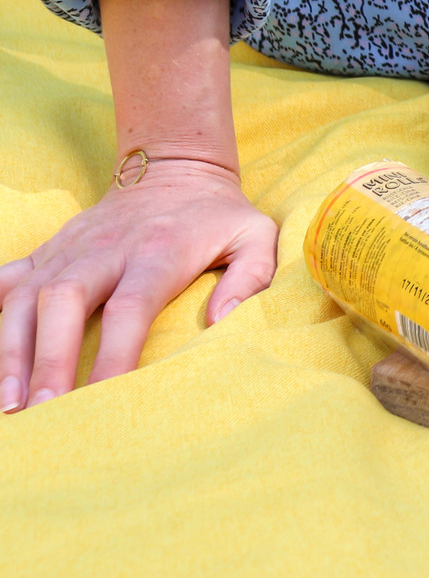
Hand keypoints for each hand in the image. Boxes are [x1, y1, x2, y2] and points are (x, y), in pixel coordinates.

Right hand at [0, 158, 276, 410]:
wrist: (174, 166)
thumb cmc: (217, 215)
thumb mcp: (255, 235)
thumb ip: (251, 276)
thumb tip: (223, 319)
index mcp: (158, 252)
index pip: (130, 307)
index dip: (114, 353)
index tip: (105, 396)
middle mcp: (105, 249)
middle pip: (64, 300)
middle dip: (47, 357)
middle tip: (38, 410)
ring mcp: (69, 249)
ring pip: (24, 296)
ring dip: (10, 349)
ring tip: (8, 403)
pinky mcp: (47, 250)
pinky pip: (6, 281)